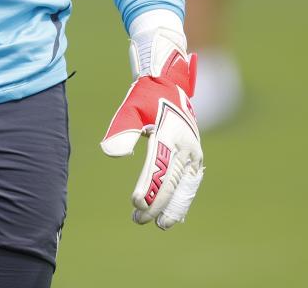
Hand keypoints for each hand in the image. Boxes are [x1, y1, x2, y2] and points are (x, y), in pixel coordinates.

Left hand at [100, 25, 204, 228]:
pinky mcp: (196, 156)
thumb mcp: (130, 109)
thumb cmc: (145, 97)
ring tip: (157, 224)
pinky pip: (191, 183)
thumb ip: (122, 131)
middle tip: (138, 218)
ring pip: (185, 188)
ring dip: (172, 207)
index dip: (148, 188)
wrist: (169, 84)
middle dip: (156, 204)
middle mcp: (185, 147)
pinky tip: (173, 215)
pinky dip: (183, 200)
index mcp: (169, 135)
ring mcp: (193, 153)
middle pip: (172, 183)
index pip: (159, 169)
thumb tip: (111, 152)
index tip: (135, 203)